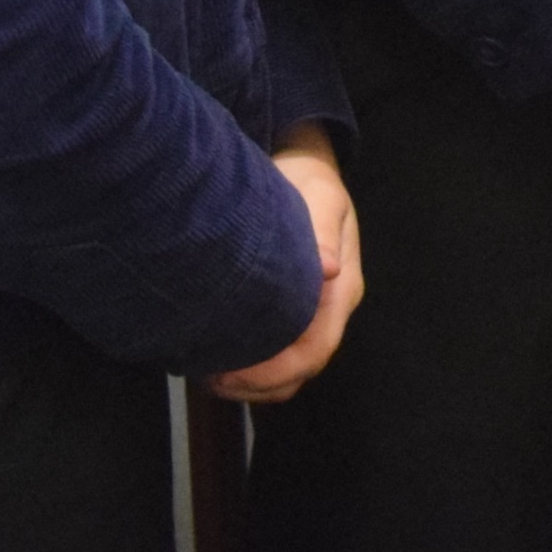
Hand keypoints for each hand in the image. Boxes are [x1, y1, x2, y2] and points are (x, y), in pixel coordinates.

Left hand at [205, 128, 362, 402]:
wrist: (304, 168)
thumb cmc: (308, 182)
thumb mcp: (320, 197)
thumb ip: (322, 232)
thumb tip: (328, 270)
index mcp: (341, 288)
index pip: (316, 348)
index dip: (276, 370)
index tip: (231, 372)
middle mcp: (332, 309)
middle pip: (303, 369)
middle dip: (258, 384)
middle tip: (210, 378)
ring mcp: (315, 315)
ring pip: (291, 372)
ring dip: (253, 383)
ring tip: (209, 374)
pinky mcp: (295, 314)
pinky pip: (279, 357)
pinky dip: (251, 370)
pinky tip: (219, 360)